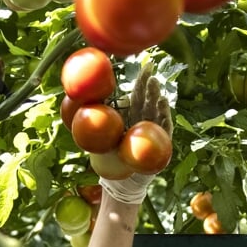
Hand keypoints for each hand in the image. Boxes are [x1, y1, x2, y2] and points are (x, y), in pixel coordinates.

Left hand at [100, 72, 169, 205]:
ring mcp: (153, 131)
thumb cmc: (109, 158)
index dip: (141, 81)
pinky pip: (163, 127)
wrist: (119, 180)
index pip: (137, 94)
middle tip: (150, 73)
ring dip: (156, 99)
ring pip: (156, 111)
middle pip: (148, 100)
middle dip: (149, 86)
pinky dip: (164, 116)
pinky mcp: (160, 143)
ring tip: (156, 88)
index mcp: (131, 115)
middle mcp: (144, 120)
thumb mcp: (99, 134)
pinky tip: (163, 104)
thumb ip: (95, 116)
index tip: (145, 66)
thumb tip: (83, 94)